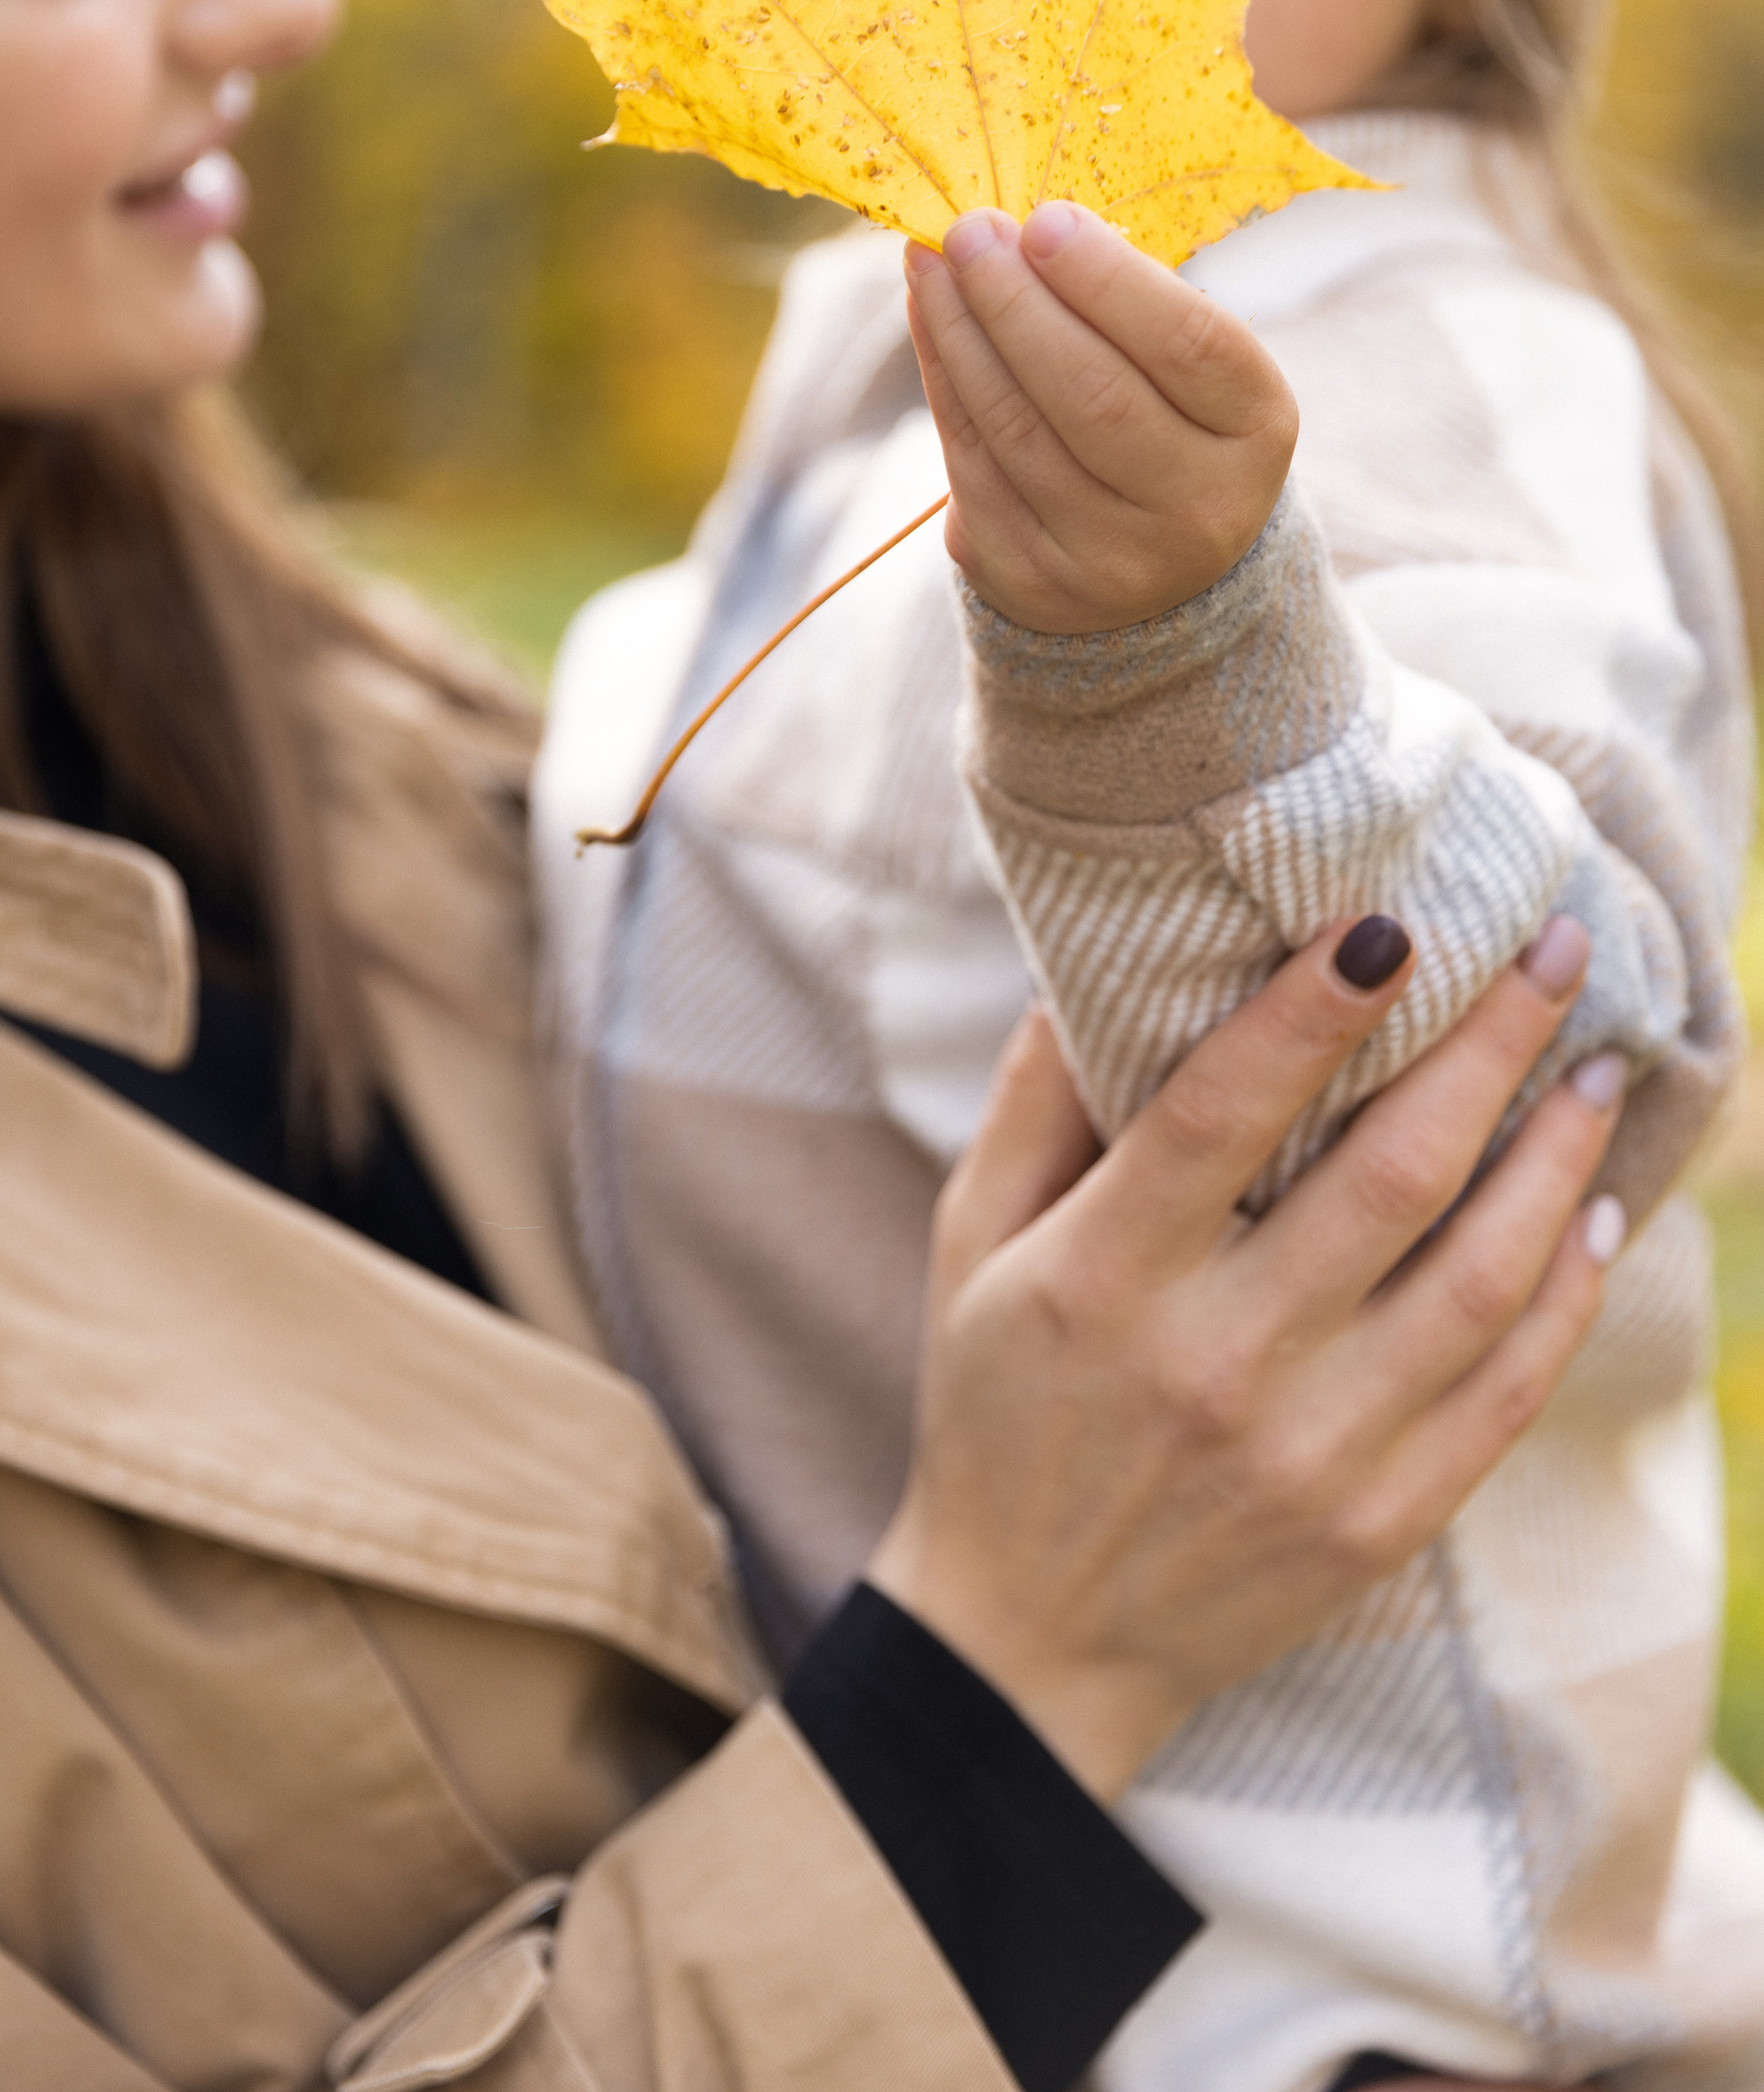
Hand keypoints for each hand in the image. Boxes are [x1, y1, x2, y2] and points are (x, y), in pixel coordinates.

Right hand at [869, 916, 1624, 1801]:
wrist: (1030, 1645)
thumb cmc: (995, 1409)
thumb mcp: (967, 1246)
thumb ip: (1034, 1104)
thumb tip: (1094, 964)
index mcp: (1101, 1279)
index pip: (1219, 1113)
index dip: (1309, 1009)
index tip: (1389, 919)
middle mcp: (1214, 1364)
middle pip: (1387, 1178)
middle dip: (1487, 1046)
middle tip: (1553, 949)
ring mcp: (1310, 1453)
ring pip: (1477, 1282)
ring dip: (1555, 1162)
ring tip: (1597, 1069)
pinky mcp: (1379, 1523)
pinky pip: (1504, 1393)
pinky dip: (1565, 1297)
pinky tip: (1596, 1217)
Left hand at [902, 200, 1296, 632]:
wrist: (1155, 570)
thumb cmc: (1169, 423)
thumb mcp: (1189, 369)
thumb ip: (1126, 304)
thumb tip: (1014, 228)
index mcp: (1256, 433)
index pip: (1186, 344)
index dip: (1108, 278)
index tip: (1044, 219)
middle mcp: (1197, 508)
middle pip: (1092, 392)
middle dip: (1017, 300)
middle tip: (970, 229)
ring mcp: (1113, 559)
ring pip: (1018, 429)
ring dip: (962, 332)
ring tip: (932, 260)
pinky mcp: (1032, 580)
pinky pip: (972, 465)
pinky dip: (943, 381)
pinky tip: (930, 319)